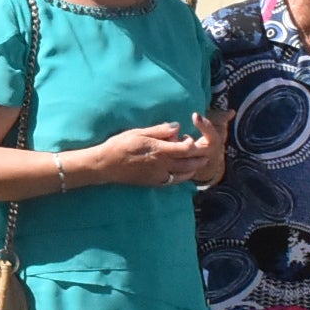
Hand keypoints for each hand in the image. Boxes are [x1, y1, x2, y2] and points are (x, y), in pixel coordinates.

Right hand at [97, 118, 221, 186]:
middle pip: (189, 162)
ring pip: (184, 174)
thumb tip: (176, 127)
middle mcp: (162, 165)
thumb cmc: (119, 145)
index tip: (189, 138)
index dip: (192, 143)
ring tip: (197, 162)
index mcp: (159, 150)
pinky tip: (183, 172)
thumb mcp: (139, 132)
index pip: (186, 148)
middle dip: (199, 157)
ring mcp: (159, 176)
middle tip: (203, 152)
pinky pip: (174, 181)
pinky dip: (183, 176)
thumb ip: (159, 130)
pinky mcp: (154, 183)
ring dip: (193, 168)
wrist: (106, 165)